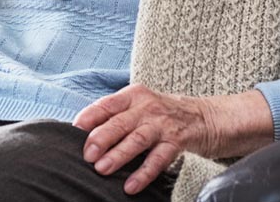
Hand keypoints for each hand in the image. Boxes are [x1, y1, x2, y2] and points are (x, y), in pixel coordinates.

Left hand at [72, 84, 272, 195]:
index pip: (106, 104)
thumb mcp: (139, 106)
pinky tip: (131, 185)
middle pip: (120, 122)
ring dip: (118, 155)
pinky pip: (158, 159)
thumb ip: (116, 115)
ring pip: (137, 139)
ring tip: (102, 169)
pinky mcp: (177, 141)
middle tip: (87, 154)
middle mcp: (147, 107)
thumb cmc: (163, 114)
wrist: (205, 116)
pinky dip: (144, 173)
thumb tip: (84, 133)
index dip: (89, 117)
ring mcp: (162, 124)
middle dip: (101, 138)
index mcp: (133, 95)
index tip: (74, 130)